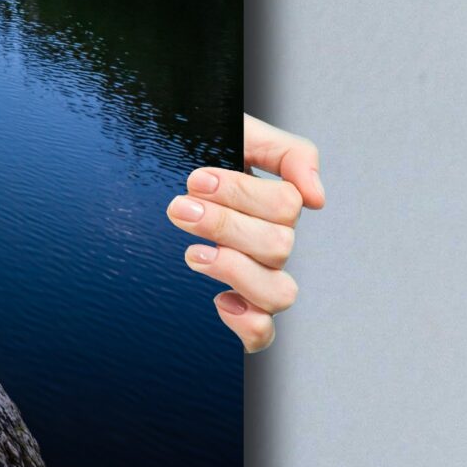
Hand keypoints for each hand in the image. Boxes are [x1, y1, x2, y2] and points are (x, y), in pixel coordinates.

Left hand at [169, 113, 323, 352]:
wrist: (149, 171)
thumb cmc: (196, 150)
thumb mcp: (240, 133)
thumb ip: (288, 152)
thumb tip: (317, 198)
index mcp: (275, 204)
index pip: (286, 206)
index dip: (241, 193)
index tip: (196, 180)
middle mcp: (270, 244)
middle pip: (278, 247)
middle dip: (224, 225)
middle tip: (180, 208)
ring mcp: (255, 277)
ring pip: (279, 293)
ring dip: (236, 271)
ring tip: (193, 253)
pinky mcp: (236, 308)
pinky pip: (261, 333)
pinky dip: (248, 324)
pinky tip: (219, 301)